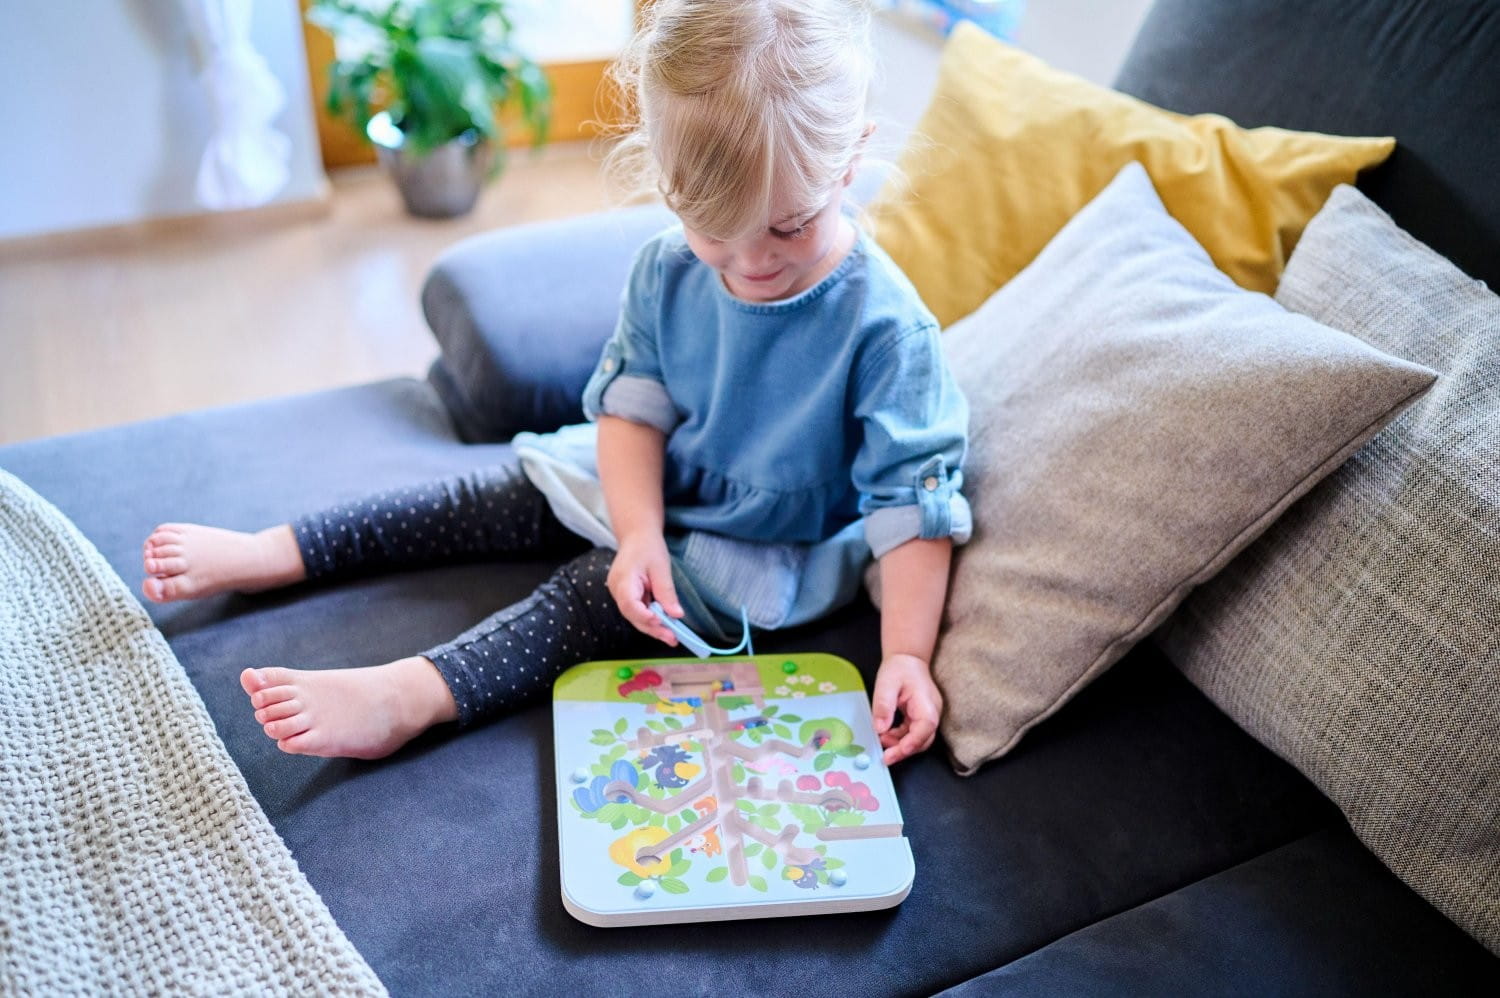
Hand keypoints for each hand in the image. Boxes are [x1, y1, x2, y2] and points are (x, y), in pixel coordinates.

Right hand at [607, 530, 683, 645]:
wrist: (637, 536)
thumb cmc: (648, 548)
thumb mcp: (661, 568)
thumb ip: (666, 592)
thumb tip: (676, 615)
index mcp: (623, 580)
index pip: (629, 604)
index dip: (644, 616)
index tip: (660, 622)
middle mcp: (617, 590)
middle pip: (633, 616)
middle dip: (653, 629)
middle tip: (673, 639)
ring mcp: (620, 594)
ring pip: (635, 617)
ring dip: (653, 627)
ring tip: (672, 637)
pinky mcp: (626, 597)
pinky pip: (638, 612)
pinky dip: (651, 619)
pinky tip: (665, 625)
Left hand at [871, 653, 942, 765]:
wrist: (907, 659)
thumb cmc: (899, 668)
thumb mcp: (886, 685)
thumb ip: (883, 706)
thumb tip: (880, 728)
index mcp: (927, 704)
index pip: (925, 729)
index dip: (911, 743)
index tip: (894, 752)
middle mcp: (932, 713)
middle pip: (923, 740)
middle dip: (904, 750)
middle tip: (885, 756)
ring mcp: (928, 717)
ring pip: (918, 740)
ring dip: (901, 745)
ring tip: (882, 741)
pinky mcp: (921, 718)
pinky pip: (913, 734)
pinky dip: (900, 738)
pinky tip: (887, 735)